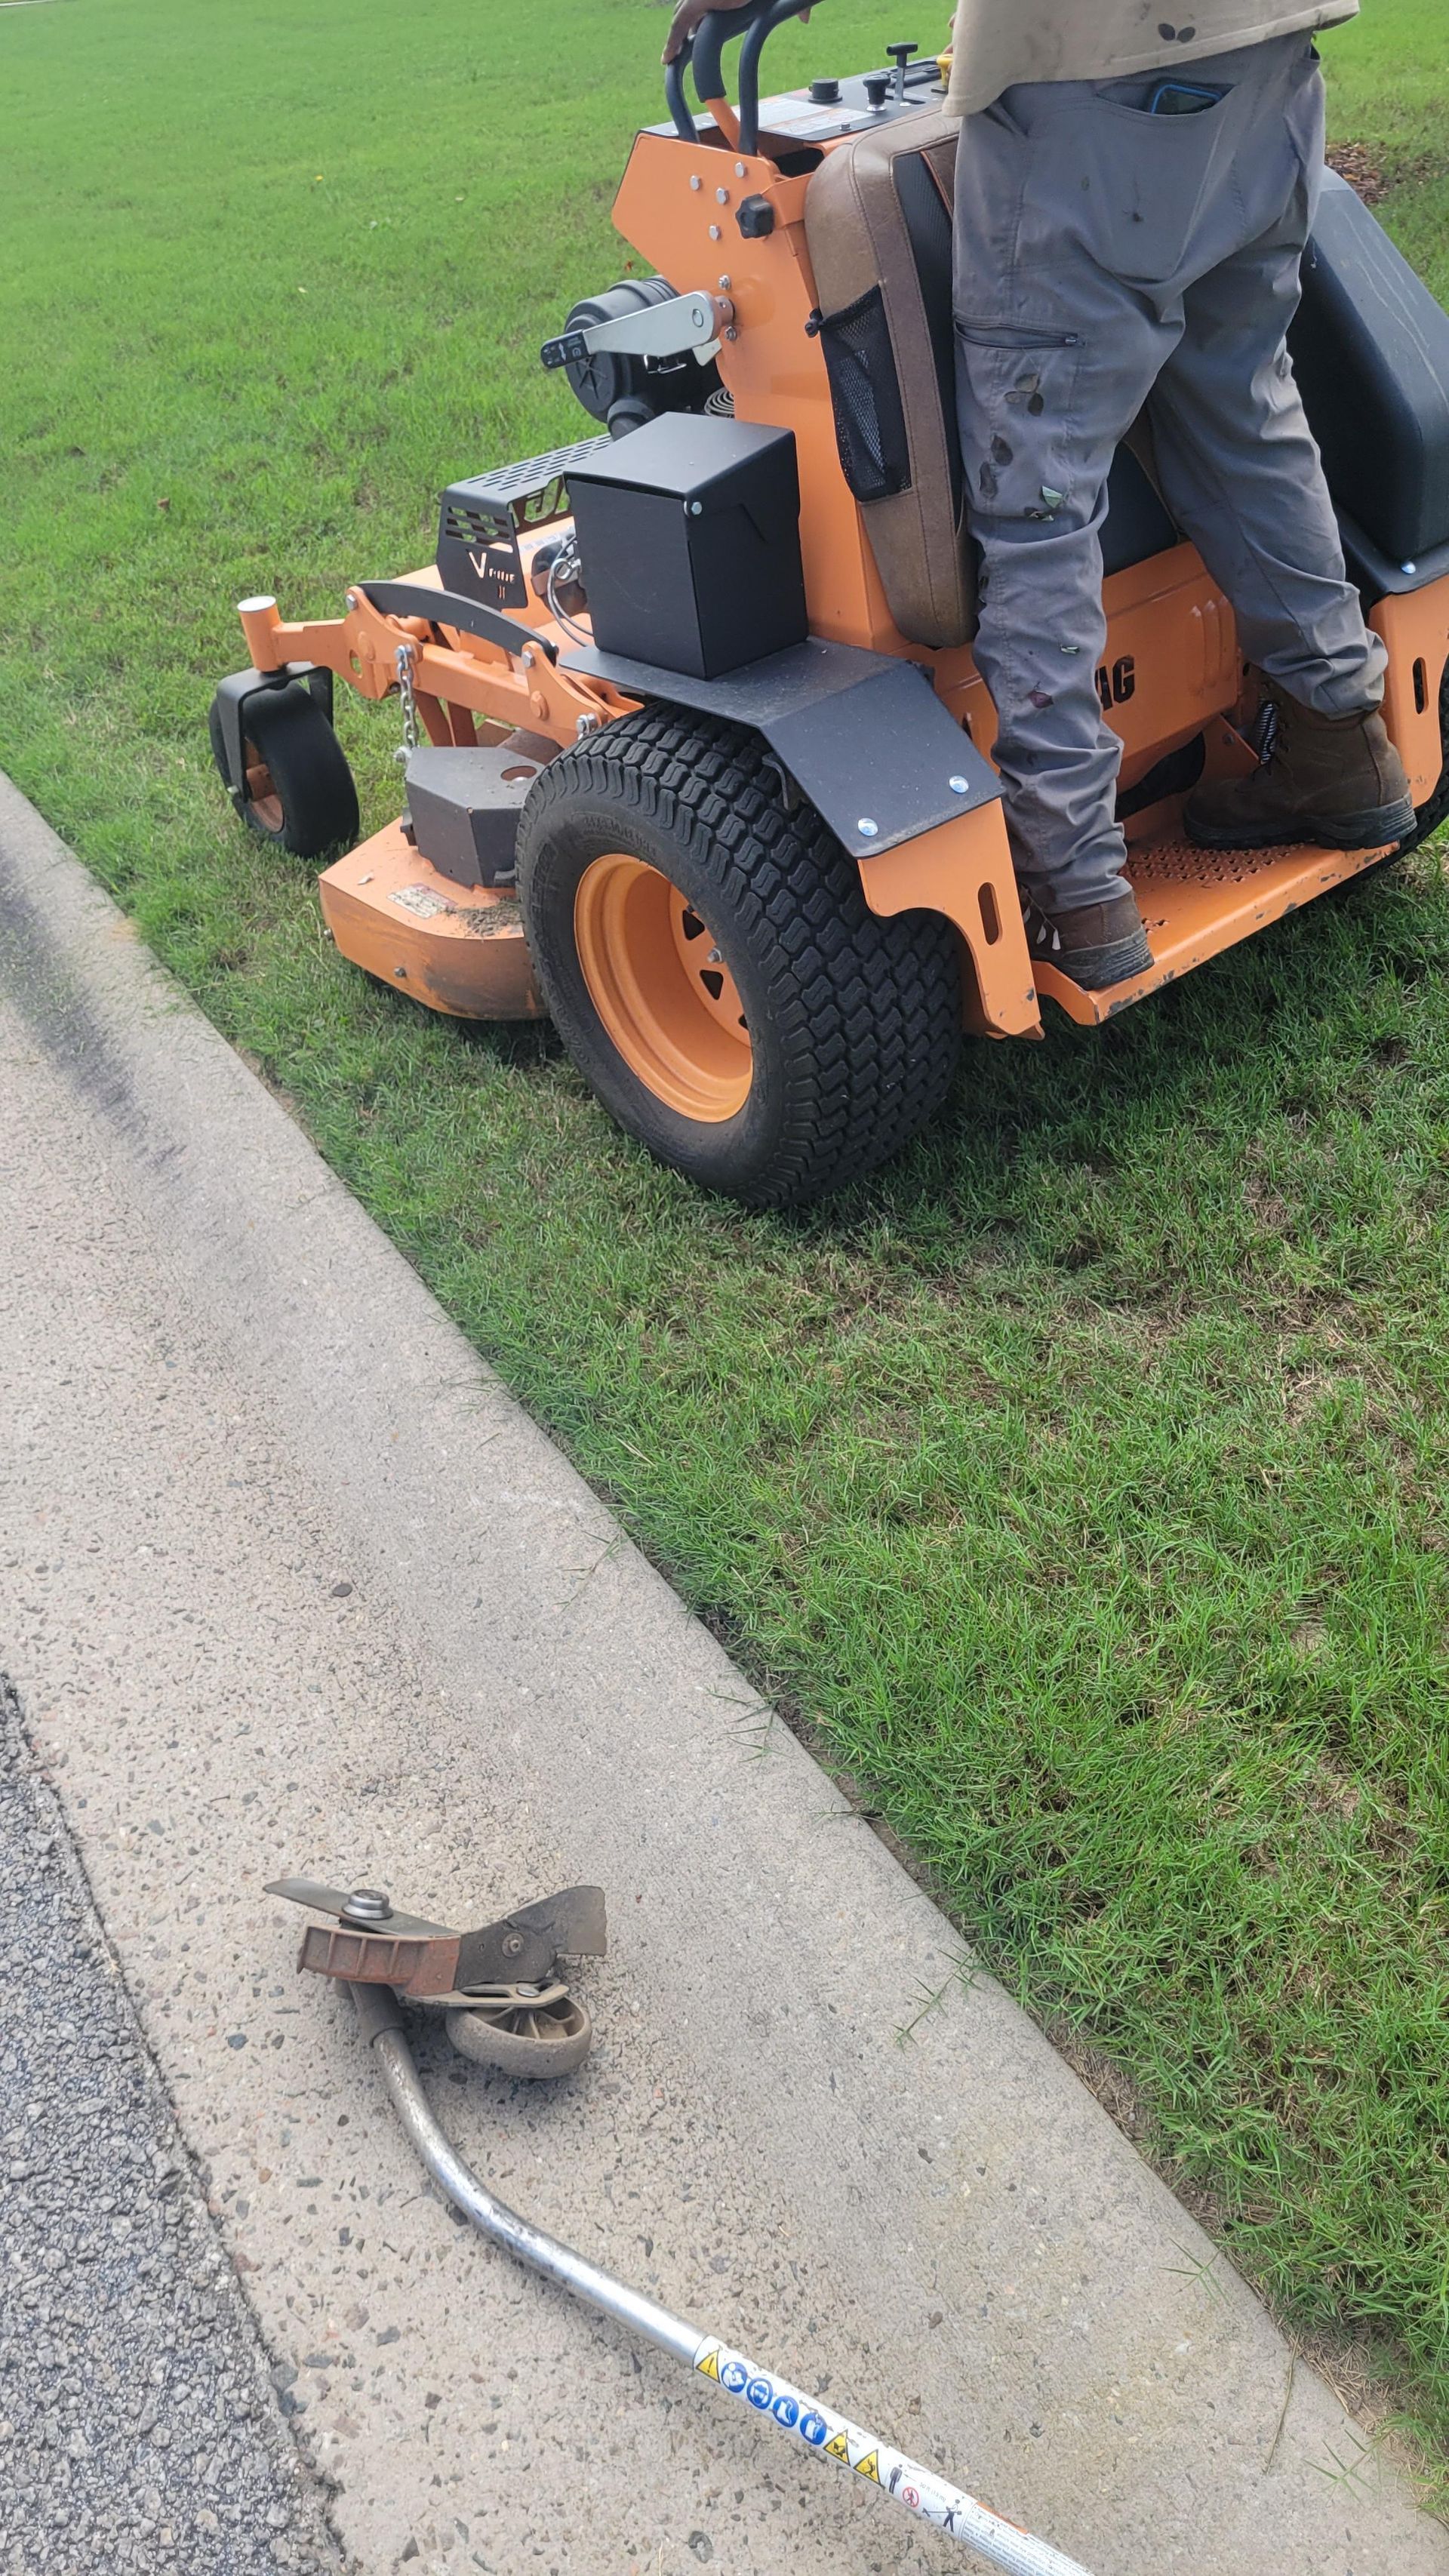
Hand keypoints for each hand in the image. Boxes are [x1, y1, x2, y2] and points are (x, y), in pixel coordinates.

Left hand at [662, 0, 810, 68]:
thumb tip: (805, 20)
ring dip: (676, 38)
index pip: (708, 1)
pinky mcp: (697, 2)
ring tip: (671, 58)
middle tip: (681, 49)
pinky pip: (679, 24)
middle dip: (686, 29)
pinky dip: (673, 42)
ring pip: (681, 17)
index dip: (698, 19)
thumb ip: (791, 5)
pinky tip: (669, 59)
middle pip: (690, 8)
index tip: (695, 35)